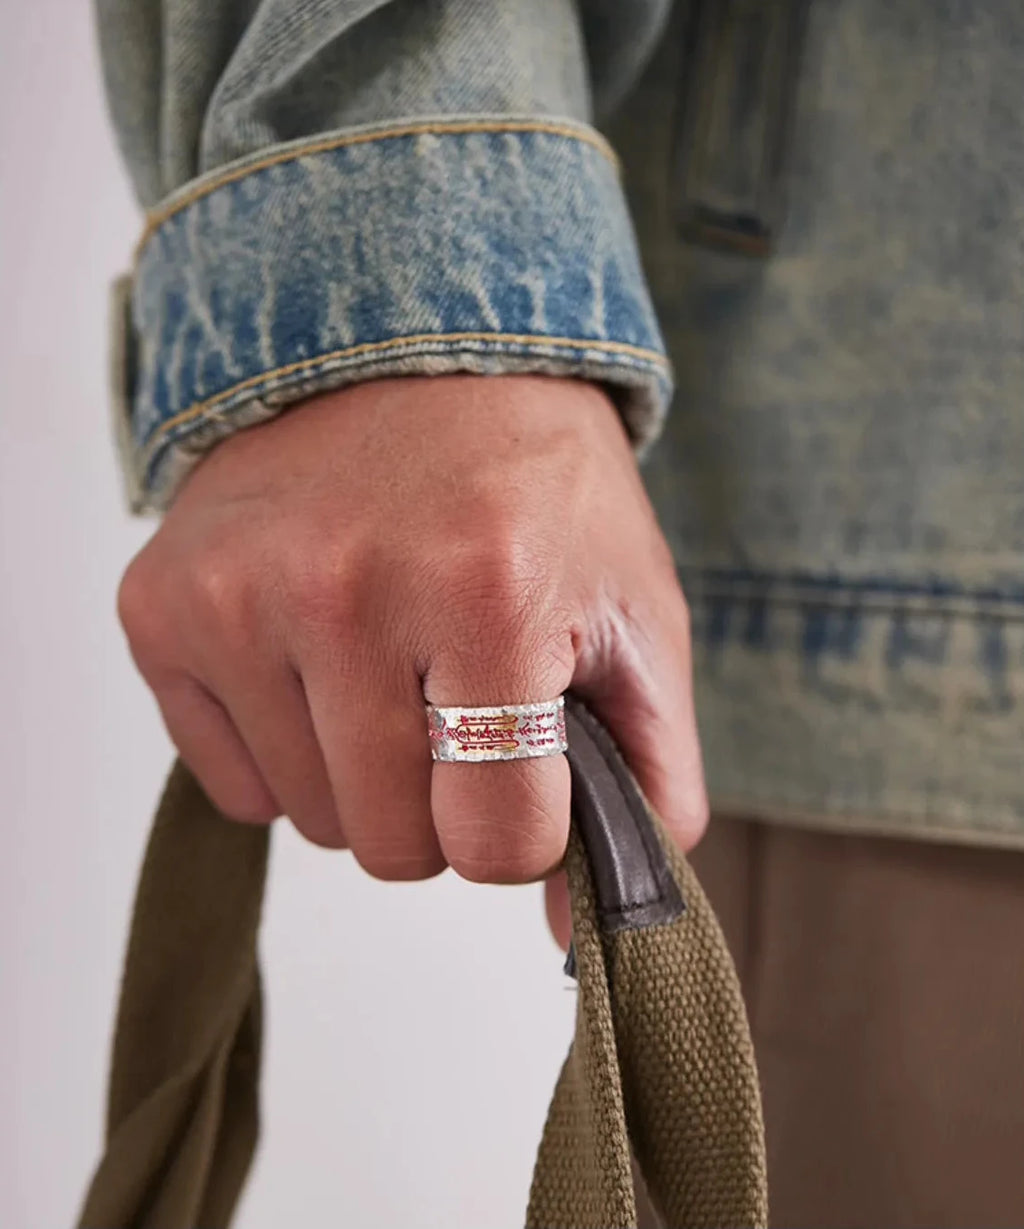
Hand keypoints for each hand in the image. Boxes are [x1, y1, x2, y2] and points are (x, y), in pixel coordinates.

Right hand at [118, 375, 706, 939]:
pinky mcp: (162, 604)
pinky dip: (285, 746)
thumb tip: (574, 930)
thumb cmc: (539, 490)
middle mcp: (345, 591)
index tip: (526, 761)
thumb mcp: (636, 617)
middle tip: (457, 697)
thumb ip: (641, 784)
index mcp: (487, 594)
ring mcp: (237, 597)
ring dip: (365, 773)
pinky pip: (230, 782)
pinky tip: (318, 655)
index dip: (524, 826)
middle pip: (394, 850)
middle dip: (442, 802)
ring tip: (391, 659)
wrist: (419, 349)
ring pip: (312, 822)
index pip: (496, 844)